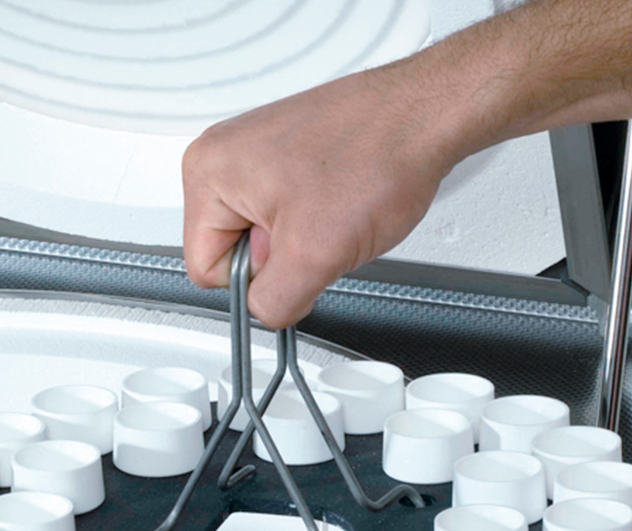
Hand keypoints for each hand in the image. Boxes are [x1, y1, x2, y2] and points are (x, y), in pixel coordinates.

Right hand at [182, 61, 462, 328]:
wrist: (425, 115)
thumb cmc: (377, 155)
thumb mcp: (314, 256)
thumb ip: (273, 301)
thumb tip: (263, 313)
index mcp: (206, 173)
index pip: (207, 271)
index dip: (256, 280)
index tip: (293, 258)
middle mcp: (222, 157)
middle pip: (234, 255)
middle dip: (280, 259)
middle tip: (318, 230)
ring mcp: (254, 153)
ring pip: (264, 240)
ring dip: (301, 242)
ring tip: (332, 212)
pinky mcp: (284, 156)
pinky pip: (285, 217)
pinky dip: (314, 223)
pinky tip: (337, 203)